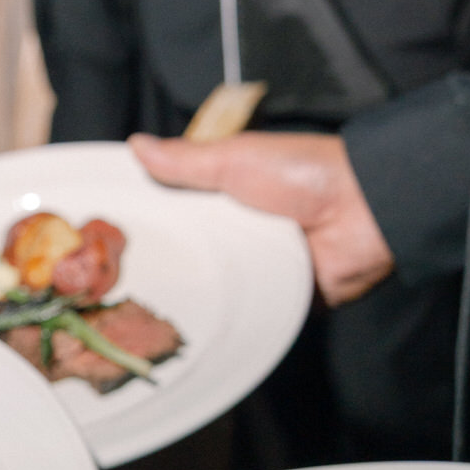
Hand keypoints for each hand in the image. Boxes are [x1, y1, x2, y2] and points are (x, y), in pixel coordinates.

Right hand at [129, 130, 394, 306]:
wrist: (362, 211)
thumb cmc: (304, 174)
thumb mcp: (236, 159)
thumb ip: (186, 159)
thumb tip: (136, 144)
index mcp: (227, 199)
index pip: (178, 215)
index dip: (148, 223)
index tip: (107, 235)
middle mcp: (238, 235)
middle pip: (189, 255)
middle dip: (164, 264)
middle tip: (114, 280)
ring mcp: (256, 270)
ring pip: (212, 288)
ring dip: (193, 293)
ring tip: (142, 309)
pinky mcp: (275, 300)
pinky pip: (244, 314)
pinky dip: (227, 317)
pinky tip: (190, 325)